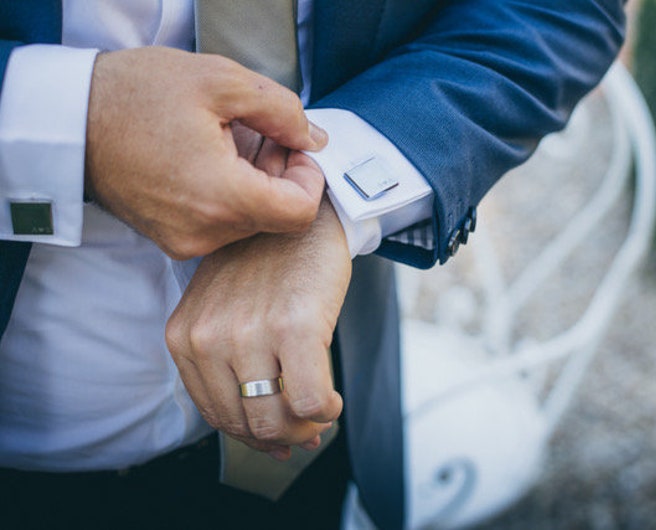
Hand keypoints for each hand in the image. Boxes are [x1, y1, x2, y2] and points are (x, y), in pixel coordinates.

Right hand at [85, 46, 327, 259]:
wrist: (70, 119)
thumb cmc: (135, 95)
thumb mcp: (220, 81)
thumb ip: (281, 111)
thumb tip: (313, 139)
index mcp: (220, 197)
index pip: (300, 214)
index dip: (310, 179)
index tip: (295, 150)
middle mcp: (204, 231)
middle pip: (276, 219)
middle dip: (282, 177)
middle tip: (265, 137)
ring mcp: (185, 241)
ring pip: (250, 223)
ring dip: (255, 186)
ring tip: (233, 145)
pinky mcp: (171, 239)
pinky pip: (221, 225)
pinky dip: (229, 197)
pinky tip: (213, 162)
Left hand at [166, 169, 351, 458]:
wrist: (303, 215)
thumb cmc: (268, 265)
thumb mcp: (226, 310)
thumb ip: (233, 369)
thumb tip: (272, 439)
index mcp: (185, 336)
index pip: (216, 415)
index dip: (254, 434)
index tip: (280, 432)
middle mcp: (209, 338)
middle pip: (245, 424)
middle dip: (280, 438)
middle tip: (306, 428)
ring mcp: (249, 332)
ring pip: (275, 421)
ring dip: (304, 430)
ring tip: (319, 413)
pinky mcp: (295, 326)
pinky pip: (309, 400)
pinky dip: (324, 410)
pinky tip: (332, 400)